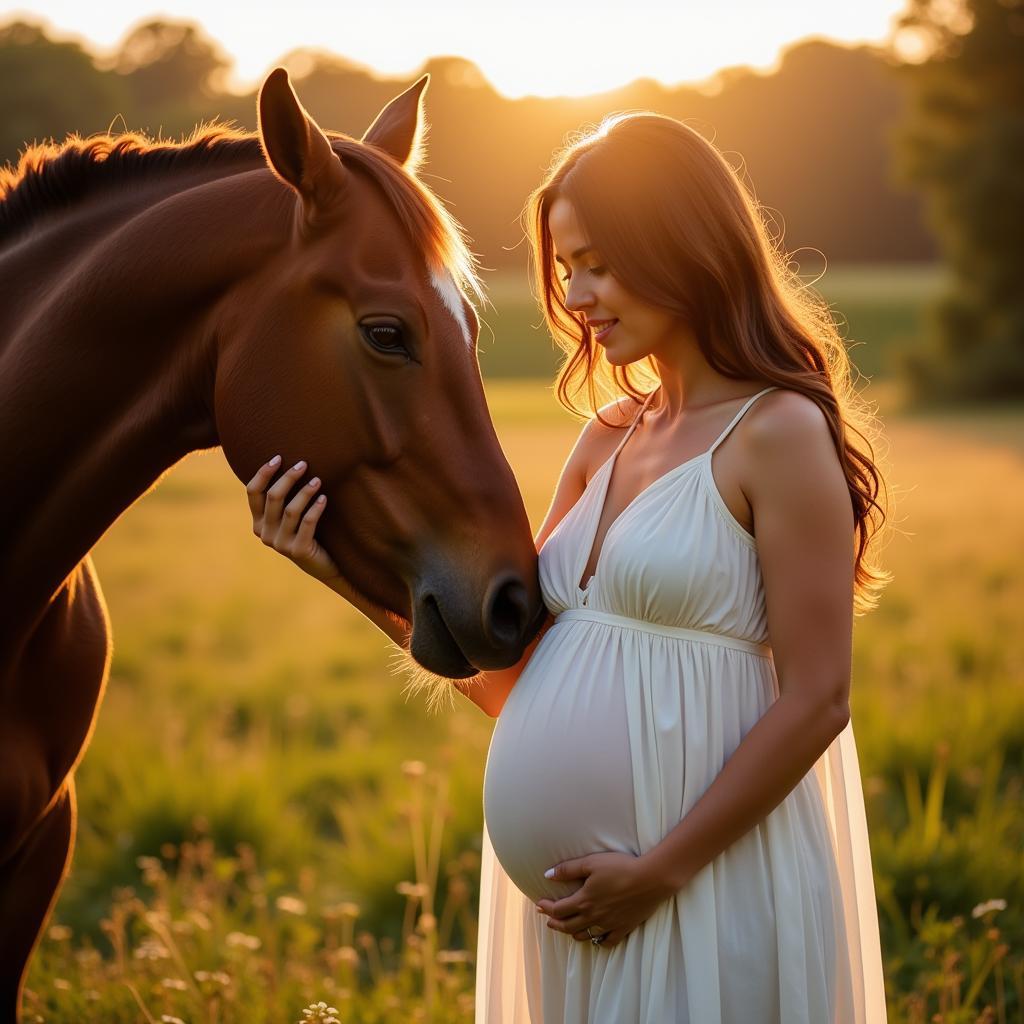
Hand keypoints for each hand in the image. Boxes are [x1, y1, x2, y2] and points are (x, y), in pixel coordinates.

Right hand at [246, 456, 339, 581]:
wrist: (322, 564)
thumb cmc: (307, 532)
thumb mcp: (290, 516)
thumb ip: (283, 498)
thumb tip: (288, 462)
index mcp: (258, 522)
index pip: (252, 492)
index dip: (263, 473)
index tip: (278, 457)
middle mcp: (265, 533)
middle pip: (273, 497)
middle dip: (288, 477)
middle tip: (304, 464)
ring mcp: (280, 544)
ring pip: (291, 510)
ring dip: (305, 492)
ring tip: (318, 480)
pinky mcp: (298, 550)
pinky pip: (307, 524)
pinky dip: (315, 509)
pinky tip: (324, 498)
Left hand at [535, 851, 672, 947]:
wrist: (650, 879)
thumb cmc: (620, 867)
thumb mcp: (591, 862)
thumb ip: (568, 870)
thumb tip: (547, 875)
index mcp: (584, 901)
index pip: (558, 910)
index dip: (546, 908)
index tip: (539, 905)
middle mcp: (593, 916)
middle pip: (568, 926)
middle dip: (555, 923)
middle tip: (548, 920)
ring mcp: (608, 924)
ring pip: (584, 935)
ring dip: (572, 933)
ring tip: (567, 928)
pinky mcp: (623, 928)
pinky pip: (606, 942)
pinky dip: (597, 941)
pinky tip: (594, 937)